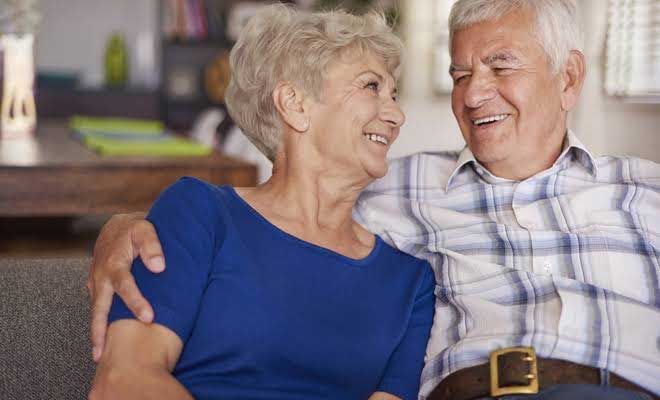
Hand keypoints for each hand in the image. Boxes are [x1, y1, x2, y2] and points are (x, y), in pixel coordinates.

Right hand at [87, 212, 164, 361]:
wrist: (115, 227)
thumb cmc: (134, 229)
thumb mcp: (144, 229)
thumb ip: (152, 245)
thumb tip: (159, 267)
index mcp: (114, 264)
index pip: (125, 286)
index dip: (136, 302)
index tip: (149, 317)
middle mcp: (101, 277)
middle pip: (100, 308)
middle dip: (101, 331)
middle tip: (104, 353)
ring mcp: (96, 284)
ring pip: (96, 311)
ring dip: (97, 333)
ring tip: (100, 356)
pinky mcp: (97, 289)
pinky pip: (98, 309)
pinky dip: (99, 326)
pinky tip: (105, 343)